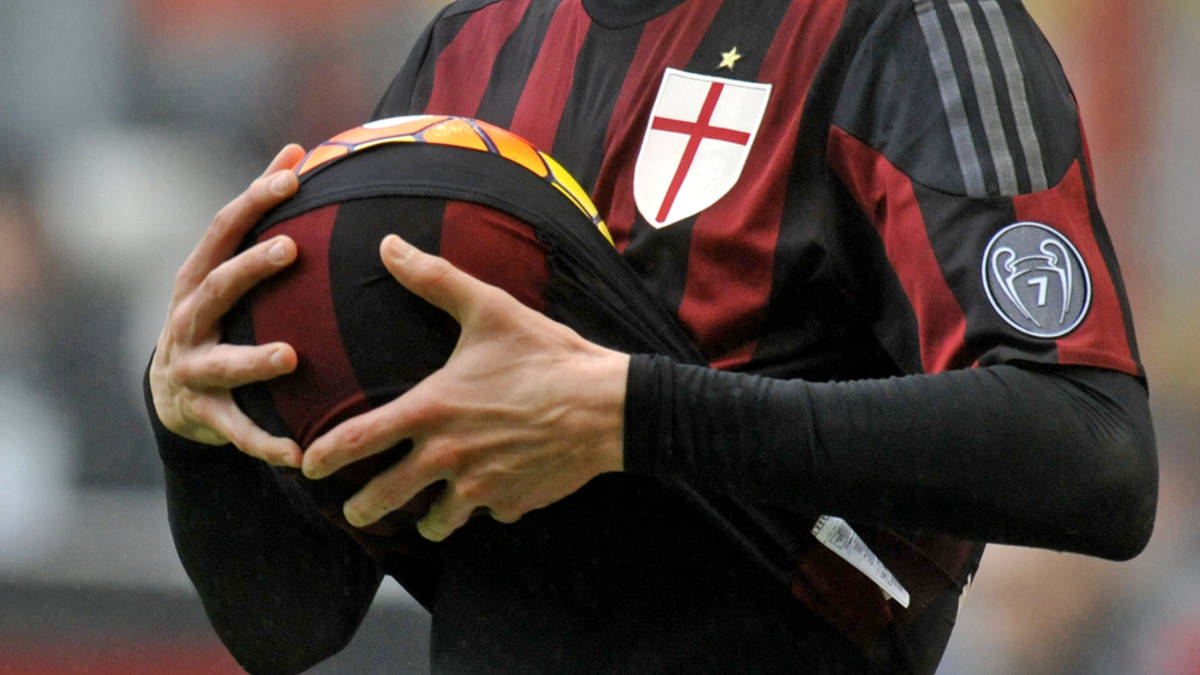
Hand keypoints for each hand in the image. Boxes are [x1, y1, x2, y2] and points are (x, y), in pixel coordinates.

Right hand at [149, 144, 306, 466]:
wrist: (173, 393)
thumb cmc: (216, 314)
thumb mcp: (225, 266)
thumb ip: (258, 213)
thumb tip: (296, 149)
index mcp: (197, 278)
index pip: (223, 230)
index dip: (254, 199)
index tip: (293, 174)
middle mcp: (188, 319)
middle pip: (218, 287)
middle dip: (250, 268)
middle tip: (291, 249)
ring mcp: (194, 367)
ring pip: (224, 363)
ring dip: (254, 359)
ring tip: (290, 356)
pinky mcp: (207, 413)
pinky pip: (239, 430)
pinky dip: (266, 442)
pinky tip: (298, 453)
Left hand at [302, 234, 630, 540]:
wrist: (607, 406)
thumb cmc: (546, 355)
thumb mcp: (489, 309)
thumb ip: (434, 279)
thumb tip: (388, 245)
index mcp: (432, 410)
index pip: (358, 441)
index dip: (323, 457)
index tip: (307, 466)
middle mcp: (448, 456)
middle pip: (384, 497)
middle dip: (363, 507)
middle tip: (355, 510)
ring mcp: (481, 487)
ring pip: (436, 521)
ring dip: (428, 518)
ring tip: (427, 513)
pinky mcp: (513, 503)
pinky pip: (489, 513)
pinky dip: (487, 507)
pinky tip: (495, 490)